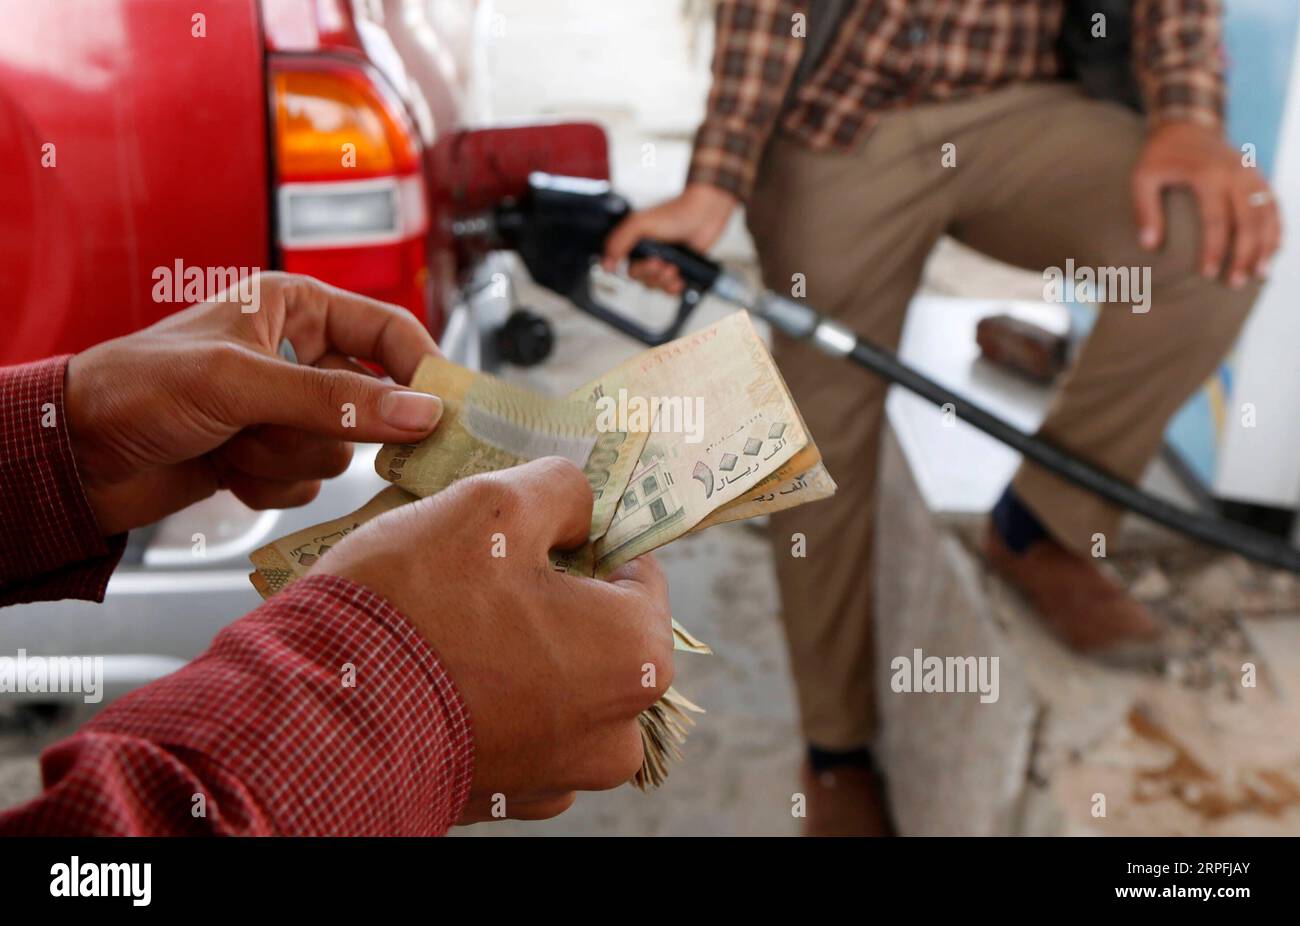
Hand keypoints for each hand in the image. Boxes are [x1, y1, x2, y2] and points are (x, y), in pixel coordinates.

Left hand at [66, 272, 442, 535]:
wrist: (70, 455)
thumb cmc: (140, 389)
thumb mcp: (241, 383)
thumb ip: (338, 399)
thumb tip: (425, 413)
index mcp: (297, 310)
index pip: (390, 333)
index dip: (423, 371)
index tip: (445, 416)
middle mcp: (298, 357)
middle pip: (372, 403)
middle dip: (323, 426)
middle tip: (285, 431)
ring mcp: (284, 411)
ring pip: (340, 449)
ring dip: (285, 456)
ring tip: (230, 445)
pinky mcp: (268, 456)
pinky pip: (309, 481)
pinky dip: (268, 484)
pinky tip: (223, 470)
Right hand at [318, 457, 674, 822]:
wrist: (315, 721)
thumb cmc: (413, 607)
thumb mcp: (494, 504)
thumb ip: (561, 490)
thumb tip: (578, 508)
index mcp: (636, 656)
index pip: (636, 570)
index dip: (582, 537)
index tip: (532, 530)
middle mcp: (616, 730)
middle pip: (598, 630)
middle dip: (550, 595)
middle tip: (482, 570)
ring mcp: (560, 774)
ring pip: (555, 680)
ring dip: (517, 647)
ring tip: (449, 619)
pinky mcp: (505, 798)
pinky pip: (516, 726)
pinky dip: (488, 697)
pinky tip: (439, 670)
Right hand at [602, 183, 737, 293]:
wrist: (705, 213)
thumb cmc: (675, 213)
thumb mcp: (640, 224)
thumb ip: (620, 241)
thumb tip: (606, 263)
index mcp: (636, 244)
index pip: (628, 269)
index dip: (639, 271)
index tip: (651, 262)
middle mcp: (649, 254)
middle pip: (642, 280)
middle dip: (654, 276)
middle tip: (665, 264)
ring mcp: (665, 262)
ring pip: (657, 286)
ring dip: (665, 282)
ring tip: (675, 269)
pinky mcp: (680, 269)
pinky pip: (671, 289)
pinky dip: (675, 288)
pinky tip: (680, 280)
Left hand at [1133, 121, 1281, 287]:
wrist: (1187, 126)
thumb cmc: (1160, 157)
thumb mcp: (1143, 178)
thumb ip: (1145, 210)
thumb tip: (1150, 246)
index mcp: (1209, 174)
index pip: (1216, 219)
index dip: (1215, 249)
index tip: (1208, 274)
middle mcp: (1237, 173)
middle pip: (1249, 220)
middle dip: (1244, 254)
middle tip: (1234, 283)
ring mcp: (1252, 173)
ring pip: (1268, 214)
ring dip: (1266, 245)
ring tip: (1259, 275)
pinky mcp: (1258, 176)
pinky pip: (1273, 205)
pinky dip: (1276, 229)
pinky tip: (1273, 252)